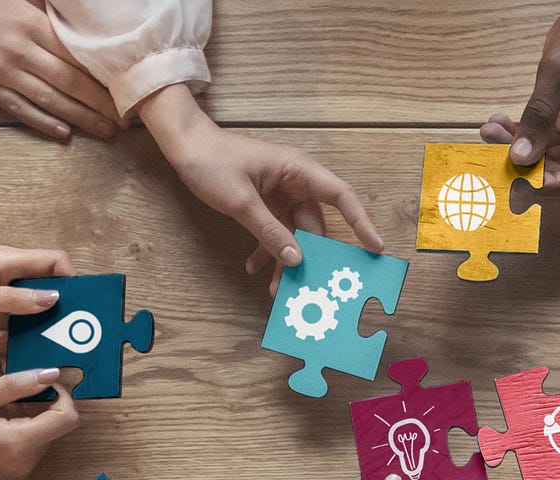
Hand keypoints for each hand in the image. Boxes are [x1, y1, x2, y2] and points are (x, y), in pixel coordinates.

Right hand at [0, 0, 127, 138]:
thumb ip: (43, 11)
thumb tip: (74, 23)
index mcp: (30, 23)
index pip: (77, 56)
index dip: (103, 76)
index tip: (125, 89)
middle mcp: (19, 50)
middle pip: (70, 82)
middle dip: (100, 104)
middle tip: (124, 122)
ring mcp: (1, 71)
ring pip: (50, 101)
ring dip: (80, 119)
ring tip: (104, 132)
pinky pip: (19, 109)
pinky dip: (43, 123)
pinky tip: (63, 133)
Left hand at [0, 246, 77, 332]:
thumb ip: (14, 300)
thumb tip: (53, 298)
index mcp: (7, 262)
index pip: (55, 261)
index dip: (71, 280)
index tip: (76, 308)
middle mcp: (8, 273)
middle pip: (47, 287)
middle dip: (51, 312)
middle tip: (54, 336)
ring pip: (30, 308)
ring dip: (25, 329)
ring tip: (5, 344)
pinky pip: (11, 320)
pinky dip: (7, 334)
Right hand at [0, 369, 80, 479]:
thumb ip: (12, 386)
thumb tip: (49, 373)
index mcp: (19, 444)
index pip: (68, 418)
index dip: (62, 393)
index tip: (41, 378)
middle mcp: (24, 461)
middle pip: (56, 425)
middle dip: (42, 399)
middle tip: (14, 380)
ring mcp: (17, 468)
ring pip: (42, 432)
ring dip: (29, 410)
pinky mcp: (8, 468)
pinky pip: (26, 442)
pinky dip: (18, 423)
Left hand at [139, 85, 383, 294]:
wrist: (185, 147)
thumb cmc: (213, 162)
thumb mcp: (241, 202)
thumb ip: (270, 232)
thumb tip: (297, 260)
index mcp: (299, 171)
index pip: (341, 196)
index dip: (361, 221)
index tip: (374, 247)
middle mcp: (296, 183)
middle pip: (315, 225)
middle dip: (311, 257)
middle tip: (310, 286)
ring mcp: (281, 194)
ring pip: (294, 234)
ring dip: (285, 260)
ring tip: (275, 288)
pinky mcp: (265, 204)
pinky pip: (275, 232)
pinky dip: (267, 250)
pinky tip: (253, 268)